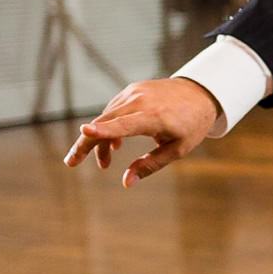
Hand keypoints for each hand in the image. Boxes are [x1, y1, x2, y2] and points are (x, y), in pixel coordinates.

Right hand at [61, 77, 221, 187]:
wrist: (201, 92)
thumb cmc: (192, 124)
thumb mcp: (178, 150)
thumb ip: (151, 165)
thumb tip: (126, 183)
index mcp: (155, 117)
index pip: (124, 124)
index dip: (104, 131)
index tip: (84, 132)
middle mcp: (141, 101)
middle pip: (104, 122)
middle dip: (86, 144)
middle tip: (71, 163)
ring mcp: (134, 93)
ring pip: (106, 117)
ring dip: (100, 140)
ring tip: (104, 163)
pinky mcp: (132, 90)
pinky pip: (113, 110)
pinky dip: (110, 127)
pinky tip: (115, 145)